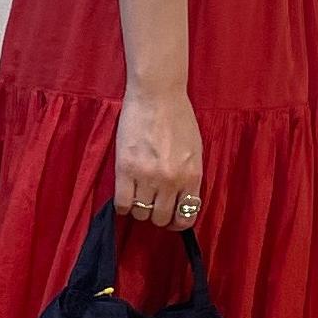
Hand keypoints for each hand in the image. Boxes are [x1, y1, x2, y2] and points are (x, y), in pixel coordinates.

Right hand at [115, 82, 202, 229]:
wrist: (157, 95)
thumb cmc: (178, 117)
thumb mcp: (195, 150)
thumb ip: (189, 176)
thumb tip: (181, 198)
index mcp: (192, 176)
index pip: (187, 215)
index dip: (178, 222)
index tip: (171, 219)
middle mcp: (171, 181)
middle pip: (161, 218)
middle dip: (157, 215)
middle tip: (152, 204)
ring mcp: (148, 176)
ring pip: (141, 213)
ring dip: (139, 208)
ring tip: (138, 195)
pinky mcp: (126, 169)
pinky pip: (122, 203)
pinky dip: (123, 206)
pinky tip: (125, 196)